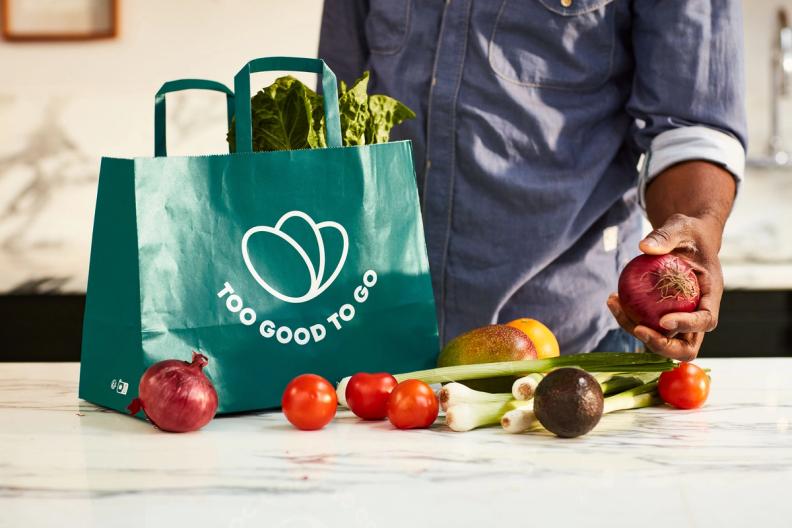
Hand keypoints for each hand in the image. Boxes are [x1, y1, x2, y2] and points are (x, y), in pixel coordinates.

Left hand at [607, 213, 723, 360]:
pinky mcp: (665, 317)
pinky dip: (629, 319)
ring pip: (664, 341)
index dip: (687, 325)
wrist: (688, 239)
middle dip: (662, 345)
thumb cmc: (689, 232)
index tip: (664, 321)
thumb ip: (665, 236)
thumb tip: (644, 247)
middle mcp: (699, 312)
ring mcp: (682, 318)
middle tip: (637, 328)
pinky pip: (648, 326)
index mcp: (711, 293)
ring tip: (616, 307)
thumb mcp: (680, 226)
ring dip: (638, 333)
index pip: (706, 320)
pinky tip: (612, 299)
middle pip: (687, 347)